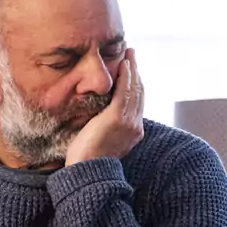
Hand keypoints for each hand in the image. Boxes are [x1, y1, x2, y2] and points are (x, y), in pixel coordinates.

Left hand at [64, 48, 144, 165]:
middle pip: (139, 93)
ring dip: (132, 69)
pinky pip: (124, 91)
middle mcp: (135, 126)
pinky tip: (124, 64)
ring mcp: (128, 122)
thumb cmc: (88, 160)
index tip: (131, 70)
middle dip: (136, 72)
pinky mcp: (117, 117)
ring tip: (129, 54)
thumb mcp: (103, 140)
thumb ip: (106, 126)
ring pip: (134, 89)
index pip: (138, 102)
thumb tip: (100, 114)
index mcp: (134, 132)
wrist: (87, 172)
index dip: (135, 84)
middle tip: (132, 55)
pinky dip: (126, 76)